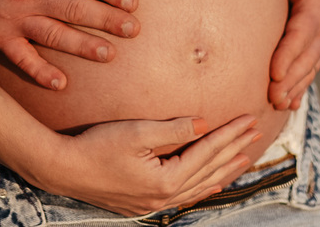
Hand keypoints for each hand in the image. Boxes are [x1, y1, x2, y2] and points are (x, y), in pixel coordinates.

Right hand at [0, 0, 140, 90]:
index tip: (132, 2)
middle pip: (75, 9)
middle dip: (107, 21)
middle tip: (133, 30)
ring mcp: (13, 18)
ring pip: (55, 35)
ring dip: (84, 47)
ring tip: (110, 54)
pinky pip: (22, 58)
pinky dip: (40, 72)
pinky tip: (61, 83)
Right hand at [34, 115, 260, 215]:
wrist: (63, 169)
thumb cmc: (96, 146)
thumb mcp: (137, 132)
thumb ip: (175, 129)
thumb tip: (205, 124)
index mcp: (167, 180)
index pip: (207, 151)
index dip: (230, 133)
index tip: (248, 118)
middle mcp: (165, 197)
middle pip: (209, 169)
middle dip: (234, 149)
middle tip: (256, 133)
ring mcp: (155, 202)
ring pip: (200, 185)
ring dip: (223, 169)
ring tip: (244, 157)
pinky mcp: (144, 201)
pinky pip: (185, 194)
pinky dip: (203, 185)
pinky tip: (211, 183)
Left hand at [268, 0, 319, 109]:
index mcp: (316, 7)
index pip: (302, 33)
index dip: (289, 53)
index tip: (273, 71)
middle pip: (306, 58)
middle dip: (291, 79)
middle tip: (273, 96)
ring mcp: (319, 42)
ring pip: (308, 69)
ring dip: (295, 88)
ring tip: (278, 104)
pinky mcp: (313, 50)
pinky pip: (308, 72)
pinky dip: (300, 89)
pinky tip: (289, 105)